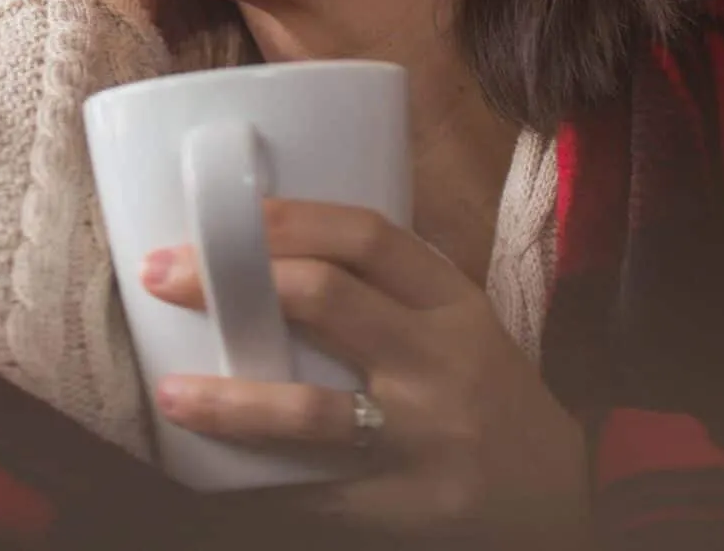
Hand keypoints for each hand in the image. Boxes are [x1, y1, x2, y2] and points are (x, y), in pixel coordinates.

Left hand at [142, 200, 587, 541]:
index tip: (221, 215)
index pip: (368, 237)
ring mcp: (425, 438)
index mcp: (452, 303)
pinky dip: (260, 485)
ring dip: (230, 402)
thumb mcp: (459, 323)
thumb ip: (388, 285)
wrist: (562, 494)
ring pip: (312, 411)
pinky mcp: (408, 508)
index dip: (287, 218)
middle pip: (328, 301)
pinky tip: (212, 475)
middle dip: (232, 282)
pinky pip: (317, 495)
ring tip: (171, 396)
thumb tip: (271, 234)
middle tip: (162, 276)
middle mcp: (441, 361)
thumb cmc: (485, 393)